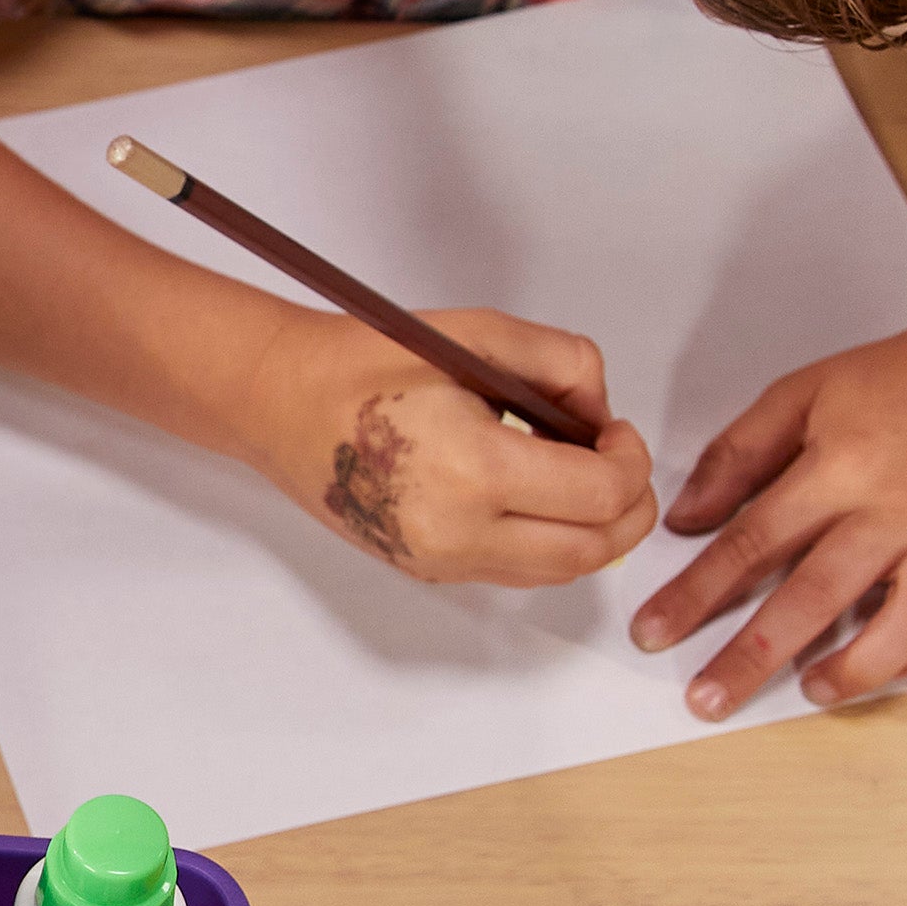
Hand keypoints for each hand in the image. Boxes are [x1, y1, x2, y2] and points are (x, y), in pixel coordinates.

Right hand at [239, 307, 656, 586]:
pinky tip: (531, 495)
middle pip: (593, 550)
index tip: (615, 430)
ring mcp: (439, 560)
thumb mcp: (479, 334)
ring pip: (560, 571)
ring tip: (577, 477)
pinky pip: (516, 572)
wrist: (276, 402)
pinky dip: (547, 541)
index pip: (600, 495)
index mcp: (472, 470)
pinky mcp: (427, 569)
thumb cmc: (362, 361)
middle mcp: (457, 532)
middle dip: (628, 507)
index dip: (630, 462)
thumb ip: (563, 363)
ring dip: (592, 531)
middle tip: (618, 460)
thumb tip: (599, 414)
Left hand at [633, 302, 906, 717]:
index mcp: (842, 466)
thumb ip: (737, 456)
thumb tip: (685, 520)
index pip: (754, 542)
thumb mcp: (801, 395)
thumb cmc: (898, 382)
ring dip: (857, 667)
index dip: (697, 593)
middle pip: (818, 593)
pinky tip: (891, 668)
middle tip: (708, 698)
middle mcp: (901, 509)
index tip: (654, 632)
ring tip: (810, 690)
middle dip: (754, 653)